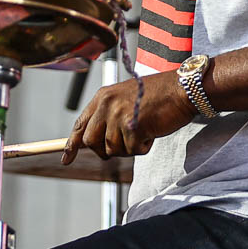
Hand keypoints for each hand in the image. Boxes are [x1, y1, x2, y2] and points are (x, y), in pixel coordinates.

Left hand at [63, 71, 195, 160]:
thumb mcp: (124, 99)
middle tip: (124, 143)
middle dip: (105, 149)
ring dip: (129, 147)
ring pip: (113, 149)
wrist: (182, 88)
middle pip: (91, 142)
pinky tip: (152, 132)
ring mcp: (118, 115)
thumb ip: (107, 116)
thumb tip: (93, 142)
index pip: (80, 125)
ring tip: (143, 129)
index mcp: (102, 97)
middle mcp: (106, 105)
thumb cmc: (158, 95)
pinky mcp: (133, 127)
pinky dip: (143, 147)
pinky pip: (132, 150)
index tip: (66, 160)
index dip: (71, 145)